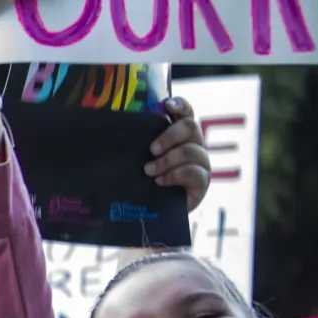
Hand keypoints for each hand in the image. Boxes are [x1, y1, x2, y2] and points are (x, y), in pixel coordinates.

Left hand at [147, 96, 212, 211]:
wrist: (154, 212)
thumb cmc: (145, 181)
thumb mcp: (139, 160)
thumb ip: (138, 145)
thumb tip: (114, 132)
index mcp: (179, 135)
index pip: (186, 113)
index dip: (180, 105)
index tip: (166, 105)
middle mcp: (194, 145)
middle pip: (190, 127)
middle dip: (169, 136)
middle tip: (152, 150)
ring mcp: (201, 163)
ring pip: (191, 150)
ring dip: (167, 160)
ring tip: (149, 171)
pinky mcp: (203, 181)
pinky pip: (194, 172)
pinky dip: (174, 175)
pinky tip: (160, 182)